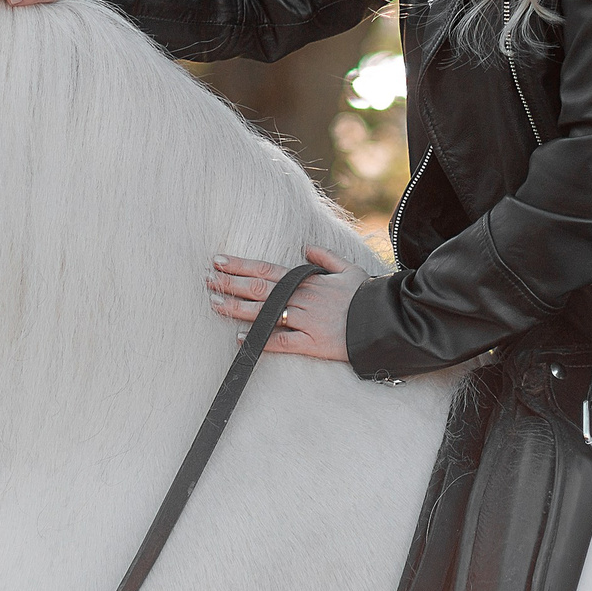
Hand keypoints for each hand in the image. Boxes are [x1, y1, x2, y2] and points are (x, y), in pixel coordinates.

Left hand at [206, 247, 362, 362]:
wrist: (384, 322)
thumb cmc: (366, 296)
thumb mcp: (349, 269)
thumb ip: (326, 257)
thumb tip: (307, 247)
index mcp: (307, 281)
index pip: (266, 269)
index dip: (241, 265)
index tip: (219, 261)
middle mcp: (301, 299)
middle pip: (258, 289)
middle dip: (230, 284)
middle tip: (207, 280)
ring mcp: (304, 321)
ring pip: (263, 314)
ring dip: (236, 310)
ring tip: (214, 304)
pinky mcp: (310, 344)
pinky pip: (280, 343)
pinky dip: (259, 342)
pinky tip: (239, 341)